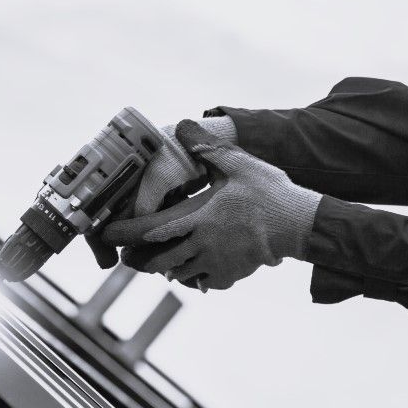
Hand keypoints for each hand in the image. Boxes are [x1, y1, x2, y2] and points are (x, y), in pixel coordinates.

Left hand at [101, 120, 320, 290]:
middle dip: (140, 259)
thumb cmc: (269, 193)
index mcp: (198, 218)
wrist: (299, 225)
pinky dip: (194, 277)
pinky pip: (203, 282)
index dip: (125, 234)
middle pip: (158, 261)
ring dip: (166, 268)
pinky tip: (196, 269)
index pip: (150, 230)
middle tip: (129, 255)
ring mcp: (216, 263)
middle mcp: (202, 244)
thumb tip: (181, 125)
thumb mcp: (238, 163)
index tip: (108, 234)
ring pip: (178, 274)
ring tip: (160, 260)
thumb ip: (207, 147)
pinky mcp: (231, 275)